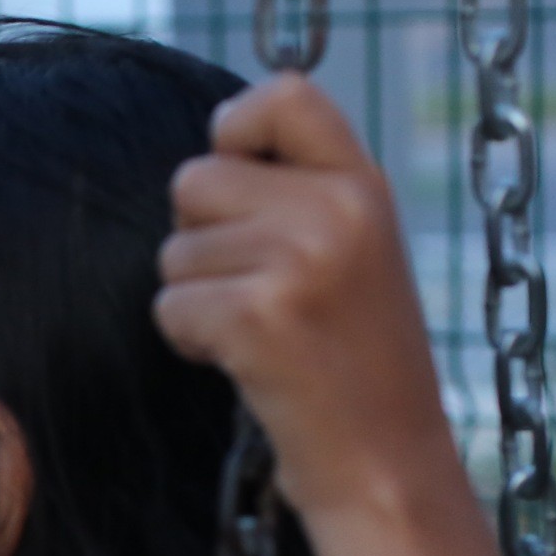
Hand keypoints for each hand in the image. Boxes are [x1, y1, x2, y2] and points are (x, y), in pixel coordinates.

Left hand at [155, 74, 464, 527]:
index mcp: (364, 185)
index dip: (235, 127)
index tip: (236, 175)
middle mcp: (337, 210)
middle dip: (199, 238)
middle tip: (253, 291)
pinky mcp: (258, 316)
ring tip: (260, 334)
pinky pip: (169, 306)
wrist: (385, 461)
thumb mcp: (353, 252)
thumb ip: (297, 196)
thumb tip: (208, 153)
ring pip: (174, 251)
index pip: (284, 94)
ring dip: (195, 298)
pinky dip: (189, 340)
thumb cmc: (355, 360)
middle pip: (195, 178)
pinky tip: (243, 363)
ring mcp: (299, 261)